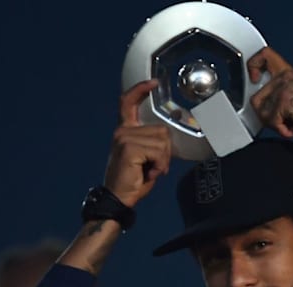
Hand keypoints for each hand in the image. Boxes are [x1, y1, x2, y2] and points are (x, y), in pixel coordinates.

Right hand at [103, 80, 171, 207]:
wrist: (118, 198)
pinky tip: (149, 173)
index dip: (141, 90)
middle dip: (165, 151)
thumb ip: (155, 141)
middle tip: (154, 166)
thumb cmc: (134, 180)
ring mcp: (124, 138)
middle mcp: (122, 131)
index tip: (154, 82)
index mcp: (125, 131)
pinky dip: (160, 165)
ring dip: (163, 160)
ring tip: (149, 170)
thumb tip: (174, 125)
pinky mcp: (129, 148)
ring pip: (162, 141)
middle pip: (161, 130)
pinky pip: (159, 152)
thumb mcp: (147, 156)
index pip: (129, 103)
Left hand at [247, 47, 292, 137]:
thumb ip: (280, 93)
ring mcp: (283, 88)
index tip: (254, 78)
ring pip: (262, 113)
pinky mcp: (284, 102)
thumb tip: (263, 107)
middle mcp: (285, 77)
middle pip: (256, 98)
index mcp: (288, 73)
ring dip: (276, 125)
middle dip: (267, 116)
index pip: (265, 55)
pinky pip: (272, 122)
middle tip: (283, 119)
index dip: (254, 64)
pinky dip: (284, 131)